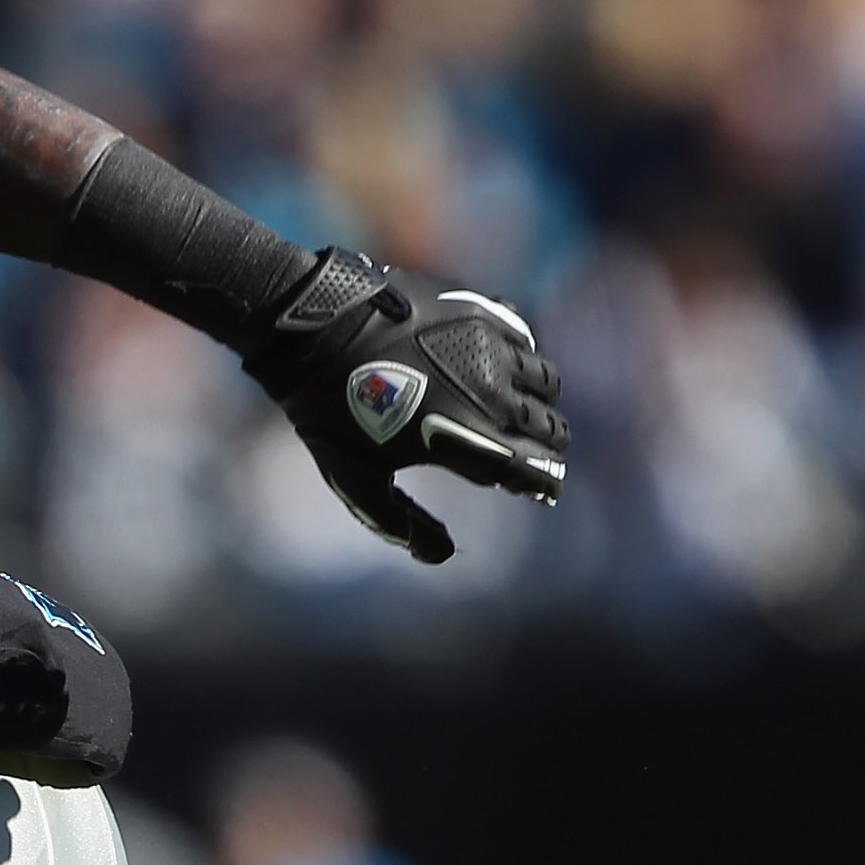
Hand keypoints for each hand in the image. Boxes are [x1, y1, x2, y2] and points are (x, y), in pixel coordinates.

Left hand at [241, 250, 568, 564]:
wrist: (314, 327)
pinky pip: (524, 336)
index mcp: (466, 435)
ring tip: (527, 408)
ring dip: (543, 400)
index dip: (544, 483)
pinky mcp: (479, 309)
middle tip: (538, 453)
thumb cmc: (328, 408)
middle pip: (549, 426)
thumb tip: (439, 555)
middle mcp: (490, 391)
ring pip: (546, 379)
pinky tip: (506, 364)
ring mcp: (488, 346)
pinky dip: (526, 355)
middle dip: (549, 445)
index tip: (543, 491)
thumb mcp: (353, 476)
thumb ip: (396, 519)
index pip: (536, 468)